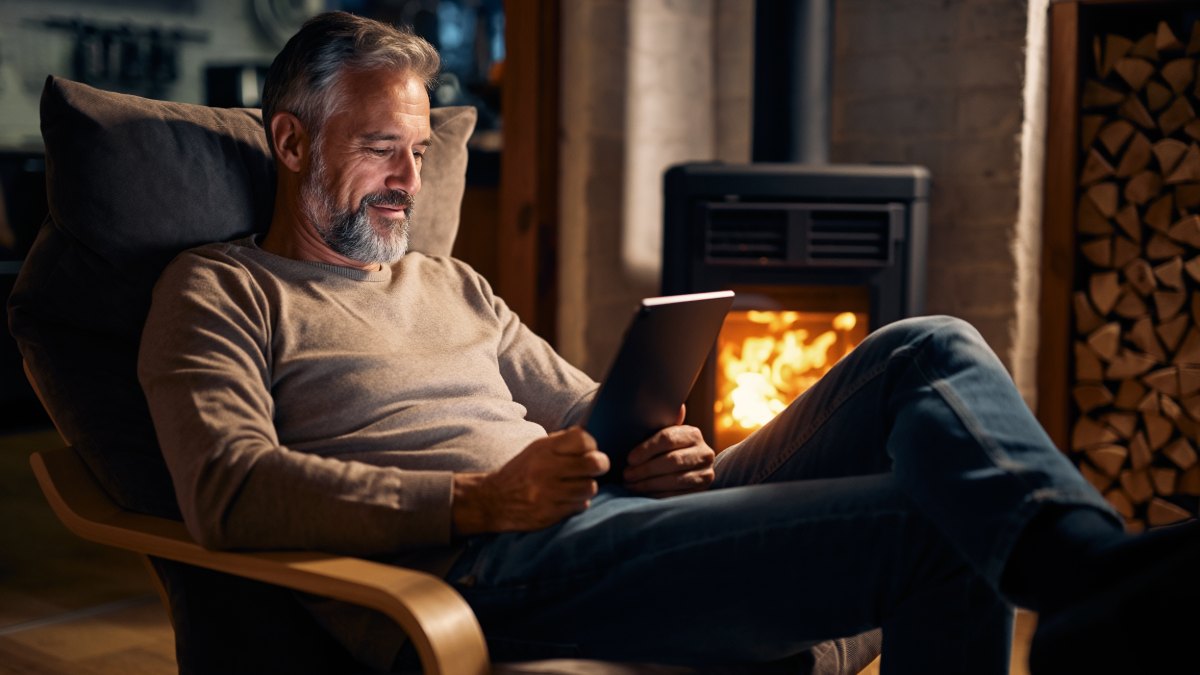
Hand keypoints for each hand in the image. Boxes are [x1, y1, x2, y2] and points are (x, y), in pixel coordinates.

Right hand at [452, 427, 608, 534]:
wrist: (493, 501)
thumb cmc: (521, 472)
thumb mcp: (536, 450)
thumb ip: (562, 443)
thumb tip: (591, 439)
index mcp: (543, 449)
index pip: (582, 439)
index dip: (592, 444)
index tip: (589, 450)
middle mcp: (546, 469)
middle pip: (594, 463)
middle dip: (599, 465)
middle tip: (595, 467)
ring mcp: (548, 493)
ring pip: (590, 487)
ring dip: (588, 486)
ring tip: (577, 485)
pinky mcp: (550, 514)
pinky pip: (580, 506)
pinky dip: (578, 502)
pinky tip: (566, 499)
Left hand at [622, 406, 714, 497]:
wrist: (689, 469)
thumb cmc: (667, 450)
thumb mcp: (665, 434)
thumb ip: (664, 421)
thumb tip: (678, 407)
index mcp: (693, 434)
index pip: (668, 439)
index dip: (646, 449)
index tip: (629, 459)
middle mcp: (705, 453)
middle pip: (672, 460)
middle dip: (645, 469)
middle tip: (626, 475)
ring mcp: (706, 473)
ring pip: (675, 480)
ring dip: (648, 484)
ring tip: (630, 485)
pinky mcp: (702, 491)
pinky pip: (678, 495)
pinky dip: (657, 496)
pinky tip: (643, 495)